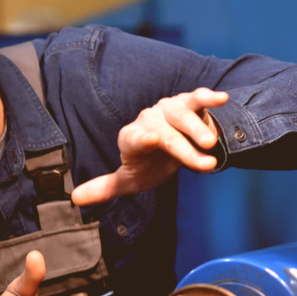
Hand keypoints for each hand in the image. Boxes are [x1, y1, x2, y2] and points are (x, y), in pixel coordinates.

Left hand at [71, 88, 227, 205]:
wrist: (172, 146)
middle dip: (184, 150)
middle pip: (166, 135)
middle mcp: (147, 121)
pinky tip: (221, 98)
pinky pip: (197, 98)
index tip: (152, 140)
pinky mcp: (188, 102)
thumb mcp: (128, 179)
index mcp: (131, 138)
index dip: (142, 139)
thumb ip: (105, 187)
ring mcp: (167, 110)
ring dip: (199, 130)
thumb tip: (75, 198)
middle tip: (205, 165)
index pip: (134, 139)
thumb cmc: (149, 164)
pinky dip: (208, 97)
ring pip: (183, 117)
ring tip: (211, 146)